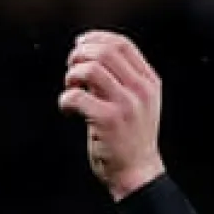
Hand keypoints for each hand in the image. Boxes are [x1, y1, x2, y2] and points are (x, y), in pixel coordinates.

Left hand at [59, 30, 166, 200]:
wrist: (137, 174)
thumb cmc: (131, 138)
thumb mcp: (139, 103)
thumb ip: (122, 79)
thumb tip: (87, 54)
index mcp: (149, 83)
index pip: (122, 44)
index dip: (96, 38)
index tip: (80, 45)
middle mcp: (141, 91)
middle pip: (104, 51)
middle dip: (79, 55)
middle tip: (71, 71)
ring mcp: (126, 105)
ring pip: (89, 69)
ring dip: (71, 76)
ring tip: (71, 90)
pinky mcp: (108, 120)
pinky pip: (75, 96)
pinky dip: (64, 101)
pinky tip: (68, 111)